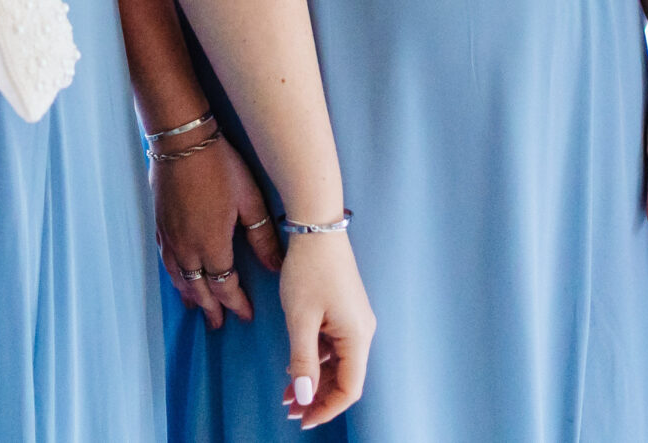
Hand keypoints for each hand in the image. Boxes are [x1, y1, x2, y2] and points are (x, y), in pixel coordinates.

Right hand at [153, 134, 281, 327]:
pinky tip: (178, 277)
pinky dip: (174, 277)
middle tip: (219, 324)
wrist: (181, 140)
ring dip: (191, 296)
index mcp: (212, 245)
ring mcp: (170, 238)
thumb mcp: (250, 199)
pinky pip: (166, 262)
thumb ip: (262, 236)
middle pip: (200, 288)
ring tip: (197, 309)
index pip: (225, 286)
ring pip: (180, 278)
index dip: (237, 304)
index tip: (246, 316)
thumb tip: (276, 266)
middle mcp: (187, 248)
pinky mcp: (160, 225)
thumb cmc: (220, 166)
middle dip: (212, 308)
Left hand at [277, 230, 372, 429]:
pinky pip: (332, 346)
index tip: (303, 420)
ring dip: (313, 379)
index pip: (350, 388)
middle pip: (345, 377)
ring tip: (286, 393)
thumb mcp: (300, 319)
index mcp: (357, 336)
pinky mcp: (344, 312)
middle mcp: (361, 332)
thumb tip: (305, 397)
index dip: (327, 408)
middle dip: (318, 396)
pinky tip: (292, 365)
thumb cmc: (309, 271)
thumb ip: (303, 361)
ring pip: (337, 362)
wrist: (317, 227)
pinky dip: (314, 359)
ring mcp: (353, 321)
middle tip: (289, 410)